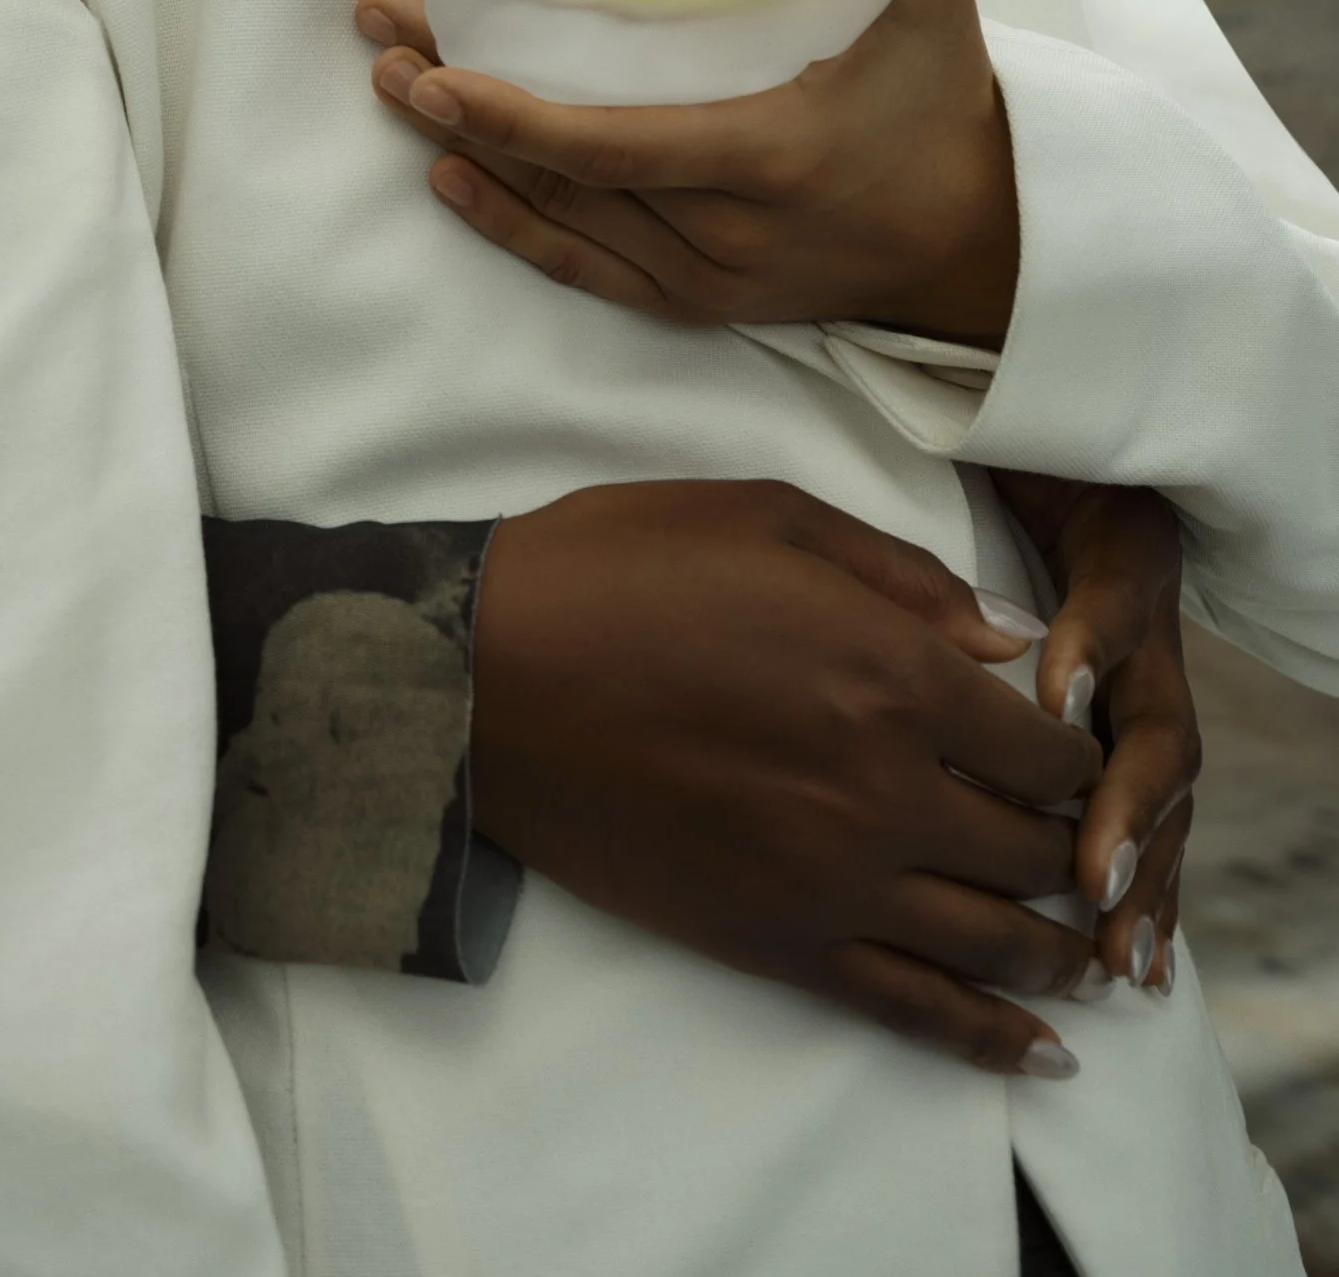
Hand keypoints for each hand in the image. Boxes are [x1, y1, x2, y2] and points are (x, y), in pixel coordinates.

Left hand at [363, 0, 1017, 342]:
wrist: (986, 246)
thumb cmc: (951, 105)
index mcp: (769, 157)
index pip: (615, 151)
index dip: (515, 120)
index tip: (434, 71)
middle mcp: (726, 234)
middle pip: (564, 176)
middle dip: (456, 107)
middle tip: (377, 34)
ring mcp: (708, 278)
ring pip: (564, 225)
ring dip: (468, 156)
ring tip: (389, 83)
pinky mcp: (702, 303)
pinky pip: (589, 273)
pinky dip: (516, 231)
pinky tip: (450, 178)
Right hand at [470, 479, 1108, 1072]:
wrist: (483, 674)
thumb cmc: (615, 569)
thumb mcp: (761, 514)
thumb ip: (899, 573)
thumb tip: (1006, 638)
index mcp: (892, 671)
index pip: (1045, 743)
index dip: (1077, 750)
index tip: (1073, 750)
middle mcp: (885, 788)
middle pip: (1035, 846)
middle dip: (1076, 847)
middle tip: (1083, 844)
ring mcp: (832, 878)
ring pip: (996, 938)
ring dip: (1060, 949)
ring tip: (1090, 955)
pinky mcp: (776, 944)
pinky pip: (912, 1008)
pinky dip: (992, 1041)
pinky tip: (1045, 1058)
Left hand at [1001, 474, 1195, 987]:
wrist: (1086, 470)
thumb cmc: (1027, 465)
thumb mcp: (1017, 456)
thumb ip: (1003, 493)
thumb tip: (995, 606)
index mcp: (1122, 563)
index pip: (1113, 606)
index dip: (1087, 651)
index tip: (1052, 699)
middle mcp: (1147, 645)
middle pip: (1157, 733)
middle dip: (1128, 812)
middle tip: (1093, 878)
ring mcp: (1152, 701)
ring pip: (1168, 800)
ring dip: (1146, 876)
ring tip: (1117, 954)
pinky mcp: (1139, 747)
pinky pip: (1158, 829)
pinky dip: (1152, 895)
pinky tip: (1141, 962)